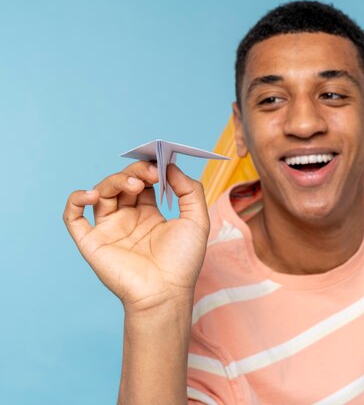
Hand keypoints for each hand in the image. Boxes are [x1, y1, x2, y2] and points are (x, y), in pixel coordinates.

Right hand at [63, 161, 209, 313]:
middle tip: (150, 175)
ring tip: (134, 186)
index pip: (142, 182)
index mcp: (149, 214)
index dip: (149, 169)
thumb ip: (189, 190)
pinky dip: (75, 200)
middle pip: (122, 183)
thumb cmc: (183, 262)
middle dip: (135, 173)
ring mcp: (109, 229)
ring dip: (114, 181)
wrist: (166, 293)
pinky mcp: (92, 241)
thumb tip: (170, 167)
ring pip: (101, 192)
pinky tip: (92, 195)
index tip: (160, 164)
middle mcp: (127, 219)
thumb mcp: (197, 220)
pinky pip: (73, 217)